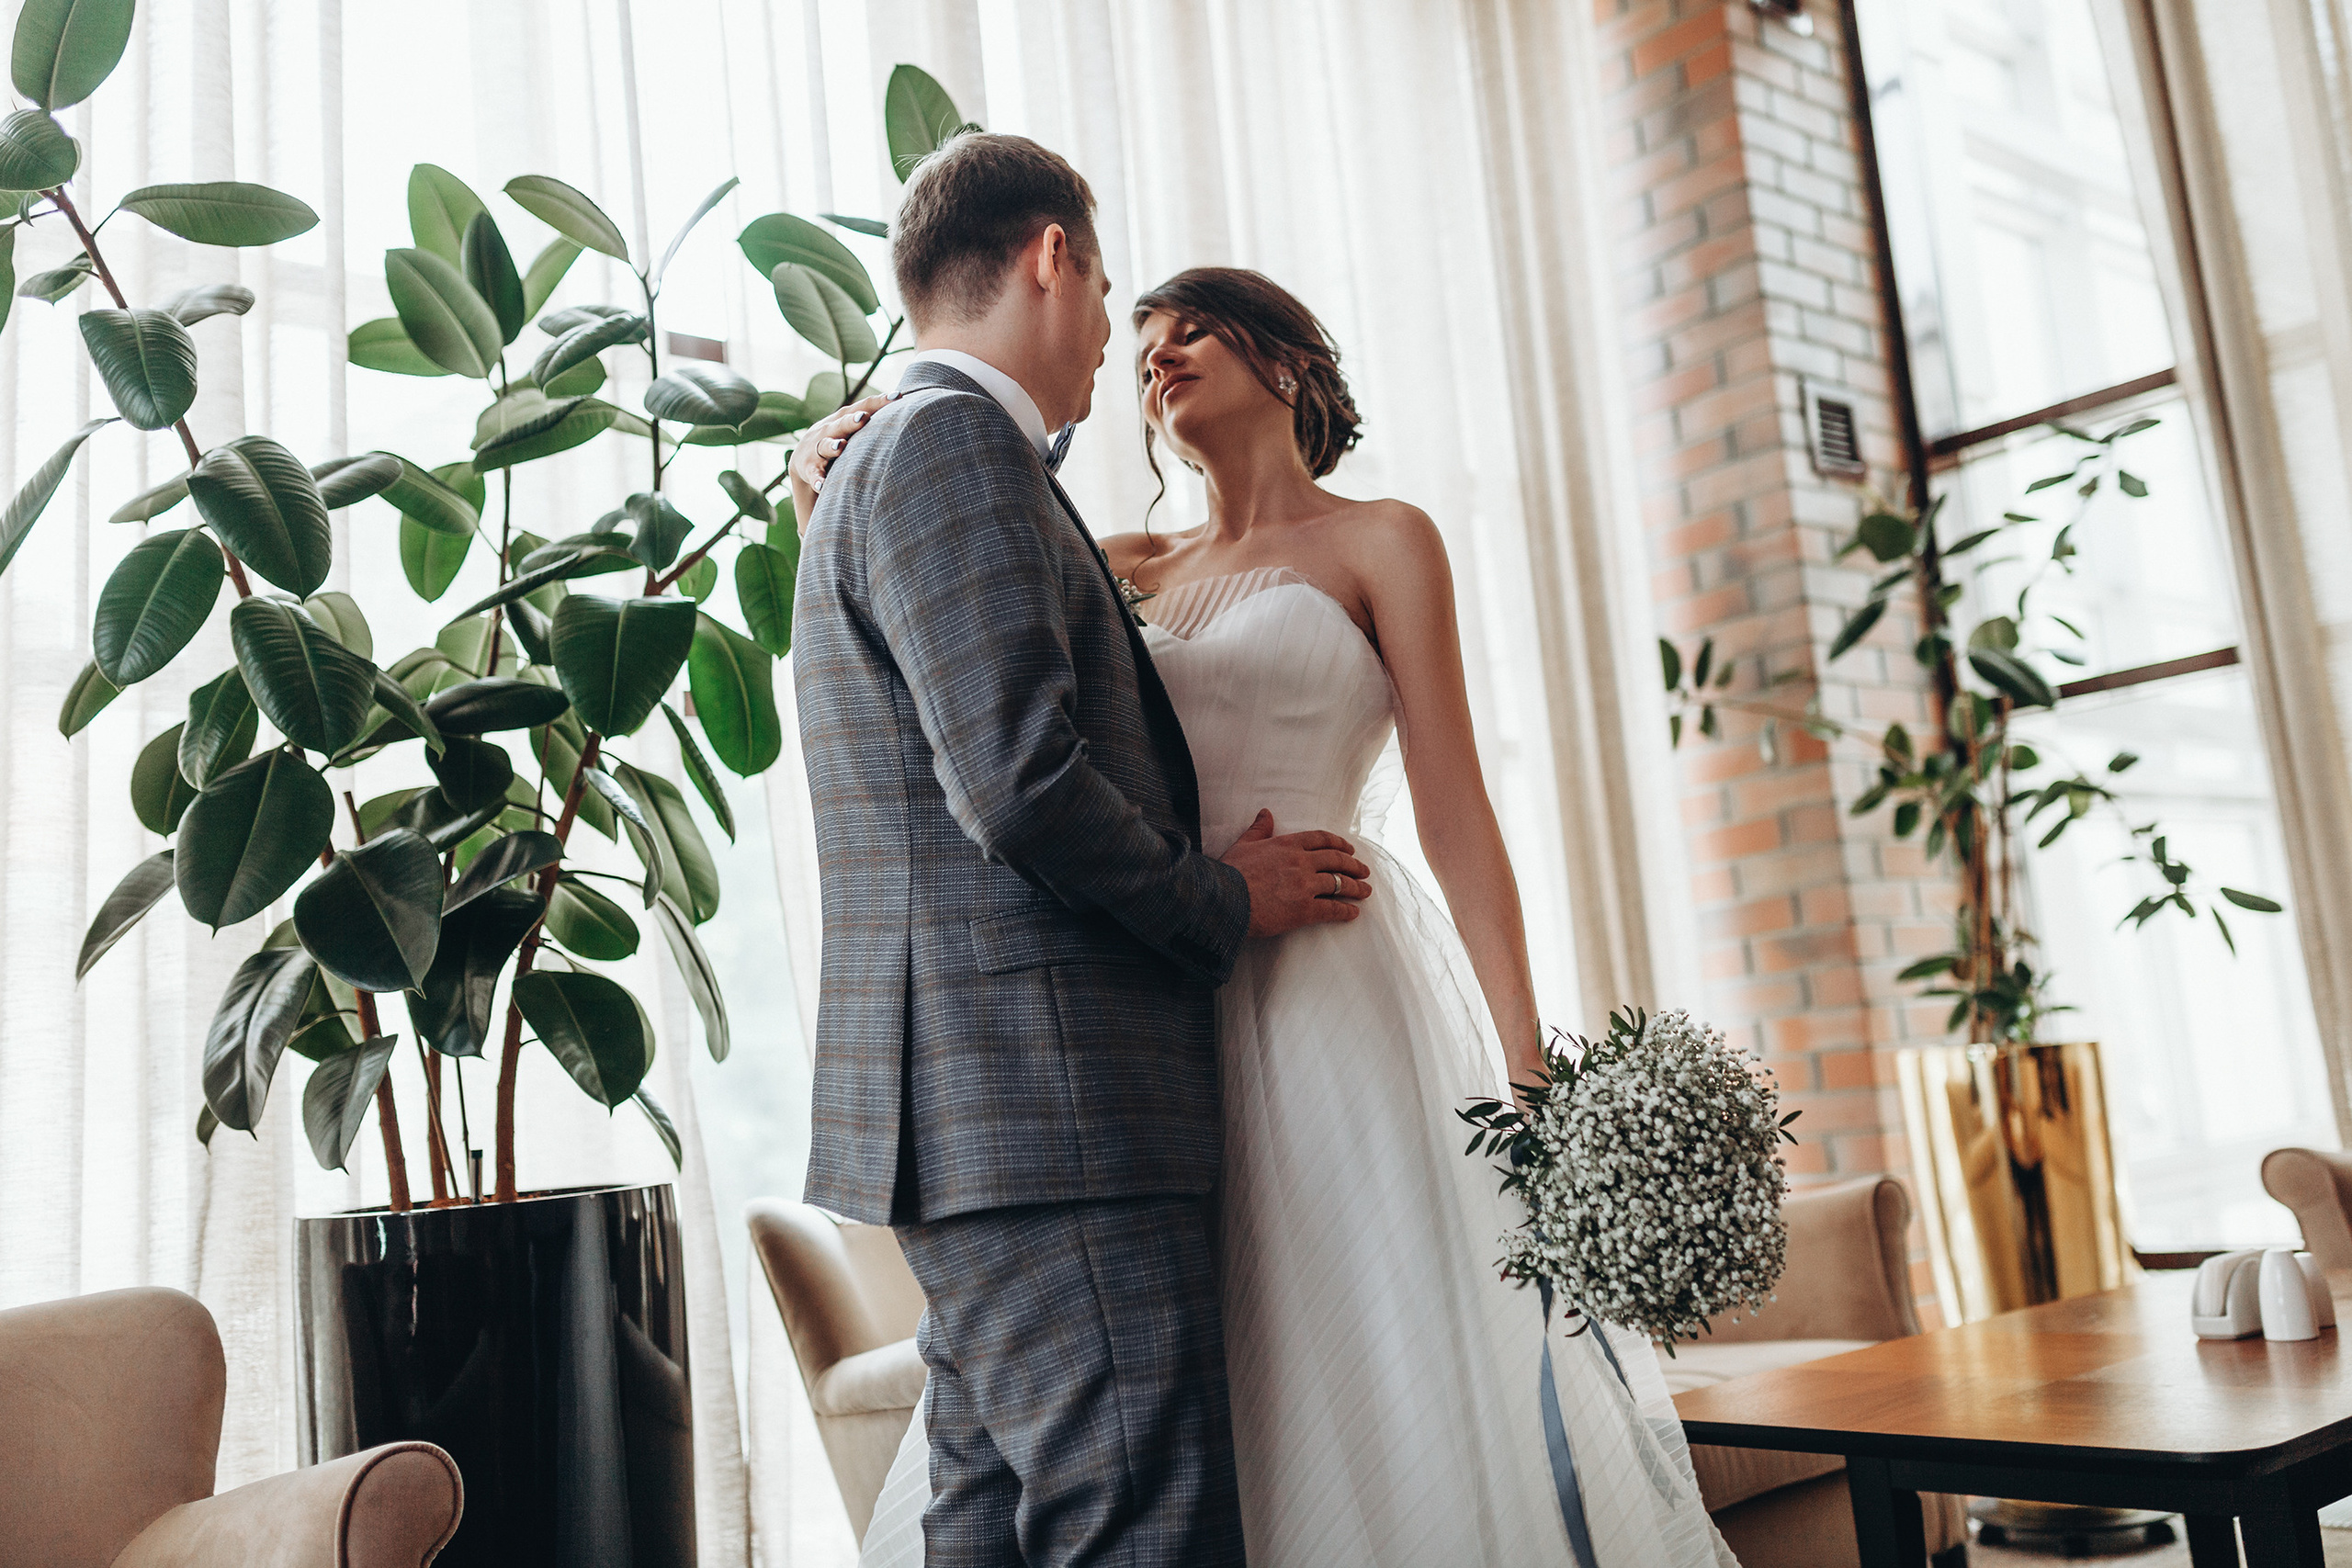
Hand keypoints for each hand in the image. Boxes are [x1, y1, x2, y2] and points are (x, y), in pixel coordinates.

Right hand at [788, 393, 892, 532]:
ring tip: (840, 447)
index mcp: (843, 418)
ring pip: (824, 446)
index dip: (879, 402)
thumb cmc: (838, 439)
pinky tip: (823, 486)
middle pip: (841, 423)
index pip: (863, 407)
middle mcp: (829, 429)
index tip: (899, 397)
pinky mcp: (809, 468)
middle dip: (851, 421)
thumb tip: (908, 406)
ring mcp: (817, 449)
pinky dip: (818, 480)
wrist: (803, 458)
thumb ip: (874, 419)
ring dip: (832, 446)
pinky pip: (814, 474)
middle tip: (863, 419)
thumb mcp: (852, 428)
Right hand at [1220, 809, 1370, 936]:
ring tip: (1366, 891)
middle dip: (1353, 865)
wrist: (1225, 900)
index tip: (1350, 848)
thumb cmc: (1230, 873)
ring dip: (1356, 888)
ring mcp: (1305, 886)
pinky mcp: (1305, 910)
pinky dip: (1346, 911)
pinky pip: (1332, 909)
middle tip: (1364, 870)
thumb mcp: (1244, 844)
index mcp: (1288, 844)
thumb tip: (1266, 813)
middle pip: (1336, 860)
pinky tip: (1354, 913)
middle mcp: (1301, 862)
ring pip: (1339, 883)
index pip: (1321, 839)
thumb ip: (1259, 829)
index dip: (1339, 843)